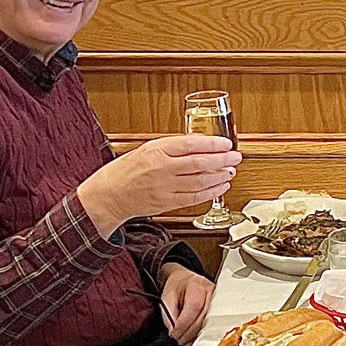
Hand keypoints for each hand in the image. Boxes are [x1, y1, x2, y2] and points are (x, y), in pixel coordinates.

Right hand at [77, 135, 239, 233]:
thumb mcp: (147, 149)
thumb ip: (172, 147)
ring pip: (200, 182)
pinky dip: (211, 192)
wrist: (109, 195)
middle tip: (235, 156)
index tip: (226, 143)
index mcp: (156, 150)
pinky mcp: (167, 203)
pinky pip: (195, 198)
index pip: (191, 144)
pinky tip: (220, 186)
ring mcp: (165, 188)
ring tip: (230, 170)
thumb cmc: (126, 170)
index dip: (213, 144)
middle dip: (222, 160)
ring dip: (220, 176)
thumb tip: (199, 144)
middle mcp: (162, 169)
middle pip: (200, 163)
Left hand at [160, 263, 214, 344]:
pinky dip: (202, 334)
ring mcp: (217, 301)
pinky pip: (213, 325)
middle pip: (203, 317)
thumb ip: (170, 315)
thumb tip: (174, 331)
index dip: (184, 323)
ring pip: (210, 324)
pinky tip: (193, 338)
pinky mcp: (220, 309)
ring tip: (185, 340)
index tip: (175, 332)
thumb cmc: (177, 287)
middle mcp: (210, 291)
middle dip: (189, 332)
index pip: (194, 306)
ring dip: (196, 336)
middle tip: (178, 339)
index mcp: (197, 285)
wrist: (184, 281)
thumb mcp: (167, 298)